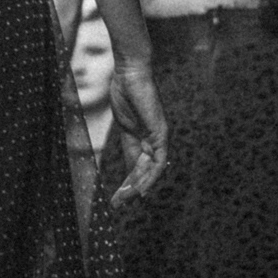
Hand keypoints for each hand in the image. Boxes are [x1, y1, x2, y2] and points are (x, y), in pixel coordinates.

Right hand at [107, 58, 167, 208]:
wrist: (129, 72)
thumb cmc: (124, 92)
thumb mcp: (124, 125)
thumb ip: (128, 146)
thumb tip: (128, 168)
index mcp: (143, 139)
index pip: (137, 167)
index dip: (127, 184)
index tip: (116, 198)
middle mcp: (154, 142)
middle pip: (144, 173)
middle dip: (130, 190)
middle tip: (117, 204)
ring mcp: (159, 138)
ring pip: (151, 171)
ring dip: (138, 187)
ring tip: (124, 199)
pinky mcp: (161, 134)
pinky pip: (158, 162)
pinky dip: (150, 177)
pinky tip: (140, 188)